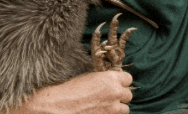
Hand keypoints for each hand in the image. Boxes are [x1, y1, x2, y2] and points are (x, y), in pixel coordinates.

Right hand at [17, 70, 132, 113]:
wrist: (59, 107)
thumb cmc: (70, 90)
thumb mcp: (89, 78)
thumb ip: (104, 79)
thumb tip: (111, 81)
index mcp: (110, 79)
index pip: (129, 78)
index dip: (122, 81)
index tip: (116, 83)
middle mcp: (115, 93)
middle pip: (128, 94)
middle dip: (120, 95)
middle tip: (110, 96)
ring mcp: (113, 109)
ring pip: (125, 108)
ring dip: (117, 107)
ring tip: (105, 106)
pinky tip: (100, 112)